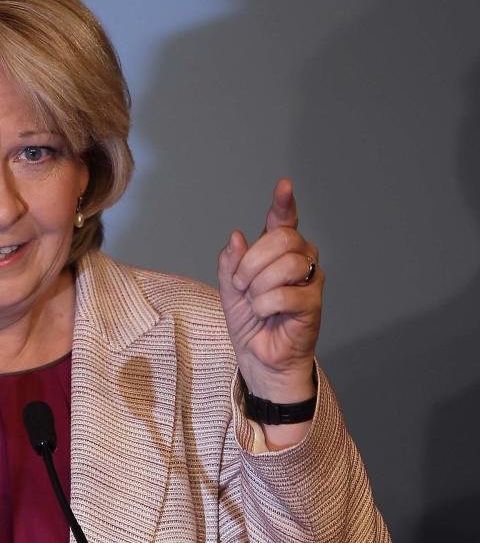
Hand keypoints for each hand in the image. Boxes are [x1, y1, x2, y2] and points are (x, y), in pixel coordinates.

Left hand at [217, 179, 321, 402]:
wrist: (259, 357)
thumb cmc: (250, 322)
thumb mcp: (230, 288)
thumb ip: (230, 262)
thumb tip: (236, 236)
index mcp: (278, 252)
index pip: (283, 220)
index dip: (284, 203)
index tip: (284, 185)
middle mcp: (300, 259)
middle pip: (282, 238)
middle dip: (252, 261)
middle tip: (241, 284)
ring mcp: (310, 280)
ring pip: (286, 264)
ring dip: (259, 285)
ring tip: (254, 301)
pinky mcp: (313, 304)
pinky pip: (285, 293)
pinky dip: (265, 305)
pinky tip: (265, 314)